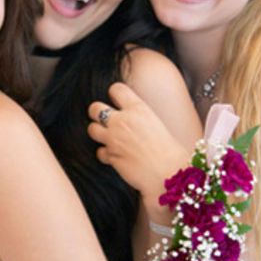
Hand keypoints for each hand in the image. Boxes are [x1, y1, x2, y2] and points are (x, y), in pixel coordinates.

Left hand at [87, 82, 189, 213]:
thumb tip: (126, 113)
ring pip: (91, 129)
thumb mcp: (154, 122)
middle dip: (96, 113)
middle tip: (104, 120)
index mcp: (138, 109)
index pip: (116, 89)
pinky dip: (106, 155)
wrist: (169, 172)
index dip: (113, 94)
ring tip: (109, 138)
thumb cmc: (168, 149)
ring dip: (98, 133)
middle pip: (94, 108)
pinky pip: (99, 152)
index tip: (116, 101)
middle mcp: (122, 121)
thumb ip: (137, 115)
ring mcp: (114, 139)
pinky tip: (115, 156)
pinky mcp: (111, 156)